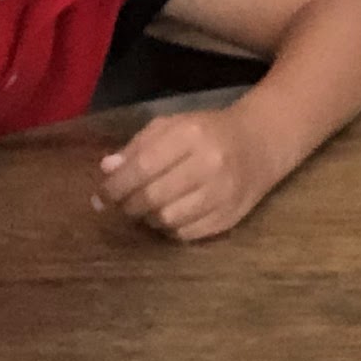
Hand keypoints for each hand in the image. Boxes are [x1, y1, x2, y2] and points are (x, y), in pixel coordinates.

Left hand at [98, 108, 278, 240]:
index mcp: (191, 135)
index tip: (99, 197)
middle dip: (128, 206)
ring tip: (146, 209)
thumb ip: (138, 146)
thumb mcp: (172, 126)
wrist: (260, 144)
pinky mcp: (229, 217)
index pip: (143, 167)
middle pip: (152, 197)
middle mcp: (209, 164)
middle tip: (121, 205)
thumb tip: (107, 170)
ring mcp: (222, 194)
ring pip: (167, 220)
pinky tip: (170, 214)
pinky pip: (185, 234)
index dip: (115, 186)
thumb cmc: (208, 132)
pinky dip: (170, 229)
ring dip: (148, 218)